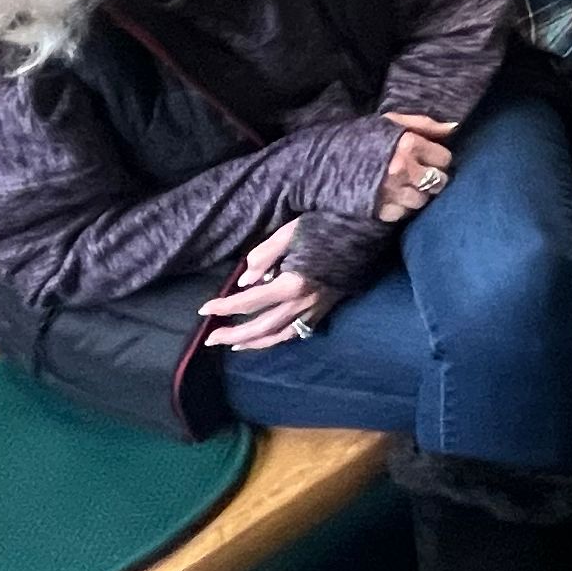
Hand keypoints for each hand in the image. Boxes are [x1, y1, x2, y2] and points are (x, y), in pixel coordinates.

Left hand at [201, 224, 335, 350]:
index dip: (224, 306)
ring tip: (234, 345)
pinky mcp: (325, 309)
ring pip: (279, 336)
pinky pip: (297, 332)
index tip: (204, 309)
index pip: (249, 301)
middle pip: (261, 327)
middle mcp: (302, 302)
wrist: (367, 231)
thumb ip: (264, 256)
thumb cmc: (328, 225)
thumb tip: (245, 281)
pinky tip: (267, 338)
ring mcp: (315, 309)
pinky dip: (278, 339)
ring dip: (254, 344)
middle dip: (233, 335)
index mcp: (292, 283)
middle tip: (210, 338)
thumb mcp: (290, 232)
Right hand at [374, 111, 459, 222]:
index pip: (444, 158)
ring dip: (419, 194)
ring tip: (408, 186)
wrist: (326, 159)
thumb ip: (425, 124)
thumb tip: (454, 128)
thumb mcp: (393, 122)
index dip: (438, 158)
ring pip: (423, 199)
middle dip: (434, 177)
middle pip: (439, 181)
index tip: (429, 158)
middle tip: (422, 174)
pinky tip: (395, 197)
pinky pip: (405, 213)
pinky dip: (402, 207)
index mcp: (408, 145)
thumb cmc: (363, 137)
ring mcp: (392, 191)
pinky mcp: (381, 209)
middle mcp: (403, 169)